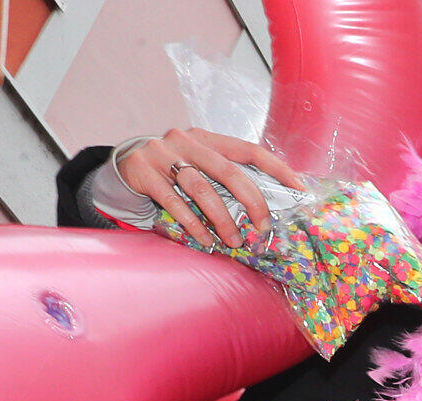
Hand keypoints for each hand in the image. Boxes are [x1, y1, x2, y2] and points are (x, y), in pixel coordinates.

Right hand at [115, 128, 300, 249]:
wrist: (122, 167)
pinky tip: (205, 240)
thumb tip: (266, 209)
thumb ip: (226, 179)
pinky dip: (193, 223)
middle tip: (264, 227)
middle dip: (251, 201)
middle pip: (228, 171)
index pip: (250, 150)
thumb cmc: (172, 173)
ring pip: (201, 188)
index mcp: (207, 138)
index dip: (277, 169)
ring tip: (234, 240)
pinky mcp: (143, 171)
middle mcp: (186, 141)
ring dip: (222, 219)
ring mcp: (162, 154)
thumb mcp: (200, 167)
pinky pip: (174, 201)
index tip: (299, 189)